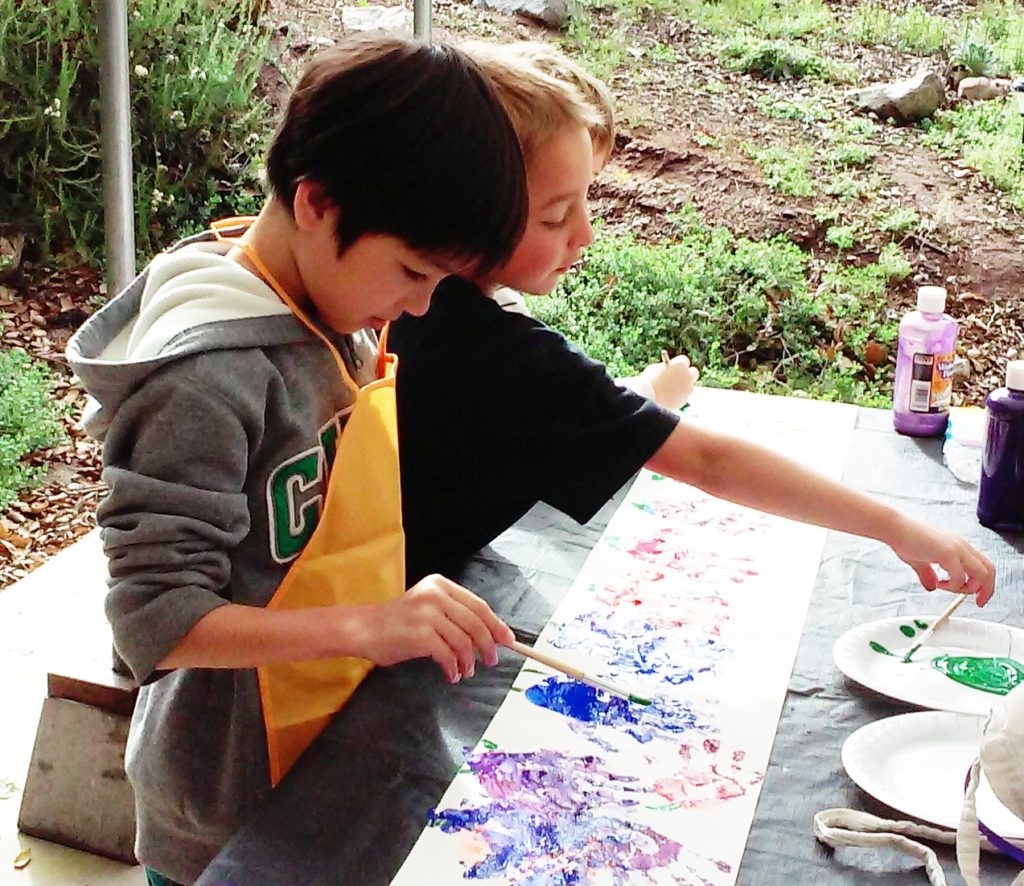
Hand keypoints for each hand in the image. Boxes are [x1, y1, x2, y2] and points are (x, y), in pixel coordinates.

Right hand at [345, 574, 514, 682]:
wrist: (365, 630)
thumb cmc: (399, 624)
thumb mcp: (429, 609)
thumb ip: (456, 616)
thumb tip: (491, 635)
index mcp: (440, 585)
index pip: (478, 605)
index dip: (496, 625)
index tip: (508, 640)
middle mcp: (435, 594)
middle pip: (476, 622)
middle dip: (488, 645)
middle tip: (492, 660)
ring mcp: (426, 613)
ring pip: (463, 641)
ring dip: (469, 661)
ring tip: (465, 671)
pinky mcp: (419, 634)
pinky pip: (447, 655)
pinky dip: (453, 668)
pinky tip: (451, 674)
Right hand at [640, 354, 698, 410]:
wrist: (648, 398)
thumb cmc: (649, 381)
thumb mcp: (655, 369)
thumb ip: (665, 368)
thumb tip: (667, 370)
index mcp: (680, 364)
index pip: (684, 360)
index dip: (679, 363)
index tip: (676, 366)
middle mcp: (687, 375)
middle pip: (694, 372)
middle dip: (688, 374)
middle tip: (681, 377)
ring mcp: (688, 388)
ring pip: (690, 386)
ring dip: (684, 386)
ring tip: (673, 390)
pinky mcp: (685, 399)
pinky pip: (685, 396)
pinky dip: (680, 396)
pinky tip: (671, 397)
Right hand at [886, 515, 994, 604]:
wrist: (895, 528)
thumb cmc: (905, 539)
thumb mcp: (919, 560)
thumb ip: (927, 574)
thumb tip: (932, 587)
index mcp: (959, 546)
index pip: (984, 566)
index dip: (985, 583)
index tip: (978, 596)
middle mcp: (962, 546)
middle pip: (989, 570)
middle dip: (986, 589)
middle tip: (978, 602)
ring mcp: (957, 549)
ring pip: (981, 574)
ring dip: (968, 588)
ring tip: (949, 588)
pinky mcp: (948, 553)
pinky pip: (960, 577)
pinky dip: (953, 586)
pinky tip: (939, 583)